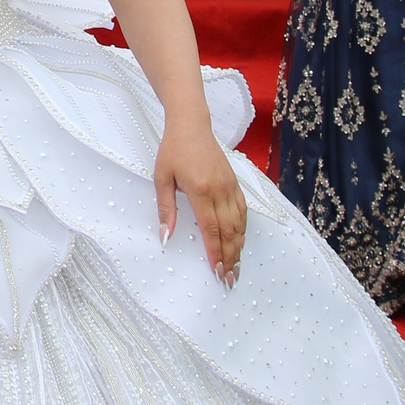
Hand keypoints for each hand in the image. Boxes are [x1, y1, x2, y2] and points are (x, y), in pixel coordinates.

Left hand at [154, 118, 245, 286]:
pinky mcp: (235, 182)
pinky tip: (240, 240)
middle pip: (228, 231)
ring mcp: (230, 186)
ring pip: (239, 223)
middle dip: (229, 257)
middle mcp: (220, 190)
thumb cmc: (173, 150)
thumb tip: (165, 236)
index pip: (211, 229)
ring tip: (236, 266)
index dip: (215, 253)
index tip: (217, 271)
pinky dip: (243, 228)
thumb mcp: (162, 178)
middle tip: (229, 278)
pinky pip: (243, 210)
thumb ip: (166, 209)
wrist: (191, 125)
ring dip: (238, 246)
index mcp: (201, 190)